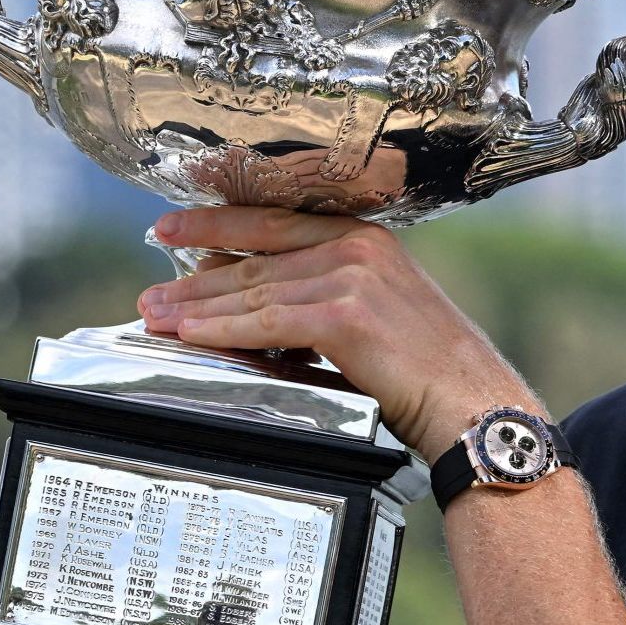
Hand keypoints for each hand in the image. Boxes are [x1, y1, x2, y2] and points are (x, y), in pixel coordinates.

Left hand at [136, 207, 541, 462]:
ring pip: (254, 290)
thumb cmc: (432, 372)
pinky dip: (222, 329)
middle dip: (194, 275)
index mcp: (368, 239)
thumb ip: (328, 296)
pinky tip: (192, 334)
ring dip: (197, 306)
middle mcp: (359, 247)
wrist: (473, 402)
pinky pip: (266, 322)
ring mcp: (352, 277)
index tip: (173, 229)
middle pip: (256, 257)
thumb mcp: (380, 313)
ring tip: (157, 316)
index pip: (275, 221)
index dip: (217, 224)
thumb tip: (263, 302)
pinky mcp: (344, 315)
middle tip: (152, 291)